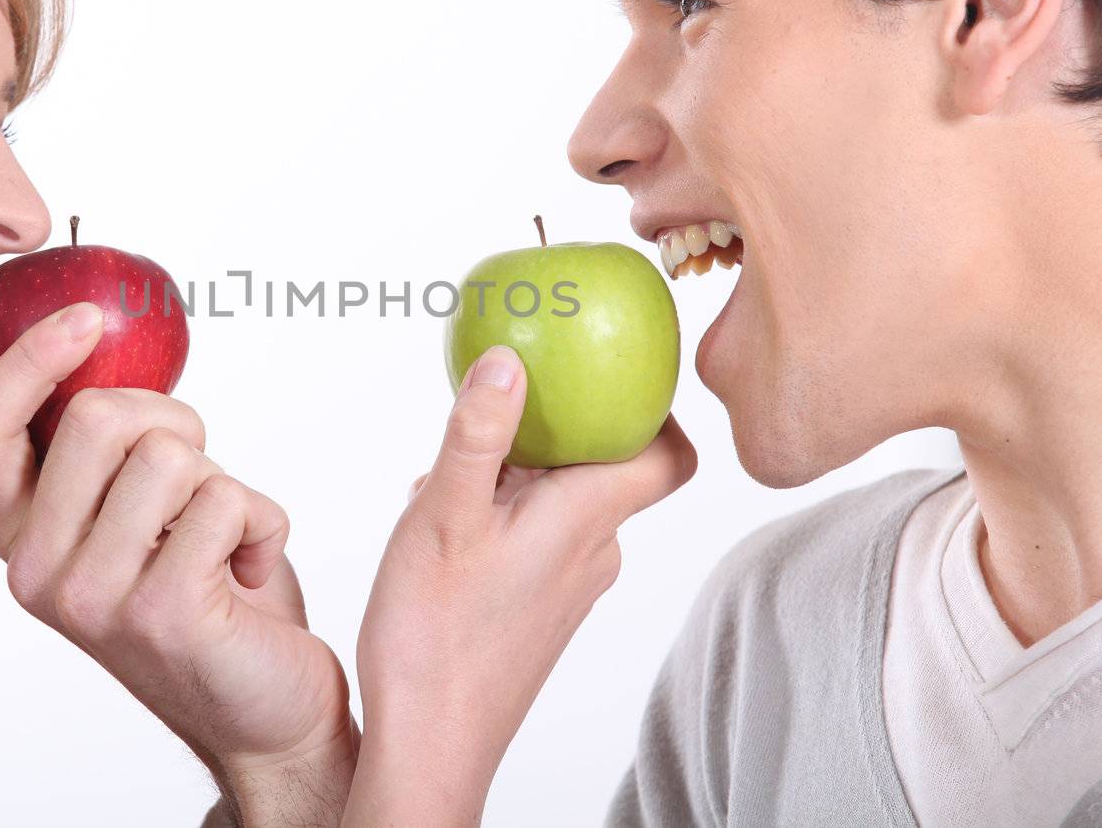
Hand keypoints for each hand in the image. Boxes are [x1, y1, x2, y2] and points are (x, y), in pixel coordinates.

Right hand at [0, 302, 357, 826]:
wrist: (262, 710)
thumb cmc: (204, 596)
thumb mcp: (132, 518)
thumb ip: (106, 454)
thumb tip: (105, 345)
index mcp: (20, 535)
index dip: (28, 359)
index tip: (86, 319)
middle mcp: (36, 570)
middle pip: (97, 417)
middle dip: (174, 423)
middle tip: (198, 478)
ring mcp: (93, 596)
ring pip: (171, 456)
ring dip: (223, 481)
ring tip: (221, 538)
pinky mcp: (161, 612)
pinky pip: (227, 500)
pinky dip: (263, 520)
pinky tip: (247, 571)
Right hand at [343, 345, 696, 826]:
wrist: (431, 743)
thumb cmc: (436, 637)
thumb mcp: (444, 515)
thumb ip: (478, 434)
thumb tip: (509, 358)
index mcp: (586, 519)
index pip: (670, 455)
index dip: (660, 411)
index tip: (616, 374)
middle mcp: (592, 552)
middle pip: (608, 467)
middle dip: (559, 430)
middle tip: (503, 407)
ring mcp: (567, 586)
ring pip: (564, 502)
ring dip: (518, 474)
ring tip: (453, 474)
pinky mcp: (540, 610)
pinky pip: (538, 538)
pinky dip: (502, 513)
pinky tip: (444, 524)